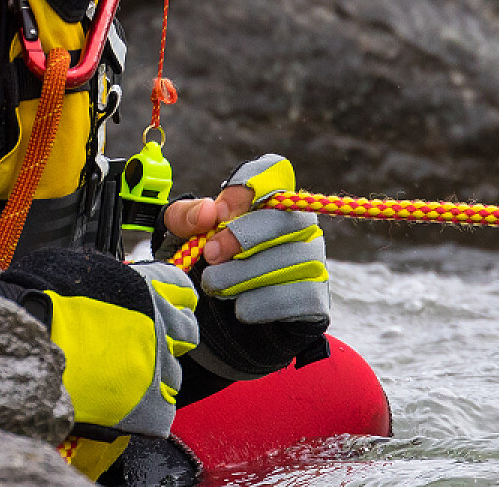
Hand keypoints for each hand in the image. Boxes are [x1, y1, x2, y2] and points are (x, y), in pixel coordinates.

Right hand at [0, 248, 198, 440]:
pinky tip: (127, 406)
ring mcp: (156, 367)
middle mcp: (161, 326)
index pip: (182, 292)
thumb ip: (111, 281)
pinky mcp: (147, 406)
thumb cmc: (44, 299)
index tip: (164, 306)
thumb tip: (112, 286)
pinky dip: (149, 410)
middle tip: (143, 344)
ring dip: (155, 374)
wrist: (29, 339)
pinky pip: (163, 411)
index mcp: (148, 289)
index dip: (172, 300)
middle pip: (186, 333)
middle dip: (168, 336)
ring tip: (125, 379)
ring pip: (173, 373)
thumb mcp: (82, 270)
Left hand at [179, 154, 331, 380]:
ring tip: (215, 285)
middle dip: (242, 236)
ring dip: (246, 273)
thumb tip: (209, 211)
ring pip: (292, 258)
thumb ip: (184, 218)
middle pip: (284, 217)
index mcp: (266, 199)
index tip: (217, 213)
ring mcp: (312, 260)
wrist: (221, 327)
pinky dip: (265, 302)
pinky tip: (240, 309)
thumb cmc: (206, 268)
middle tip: (209, 256)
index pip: (273, 171)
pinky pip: (301, 294)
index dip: (247, 187)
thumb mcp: (181, 241)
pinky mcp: (316, 298)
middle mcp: (298, 224)